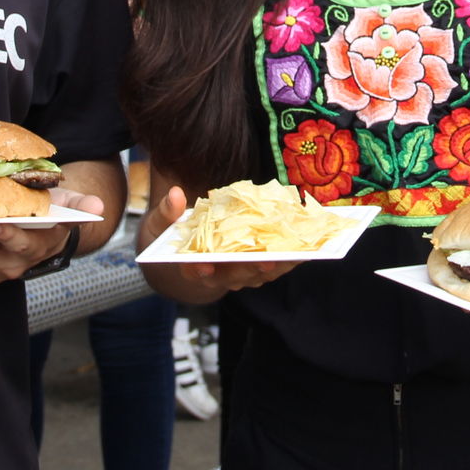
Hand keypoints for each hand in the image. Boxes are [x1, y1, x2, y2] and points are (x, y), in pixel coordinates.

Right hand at [142, 185, 300, 294]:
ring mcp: (238, 274)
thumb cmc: (172, 238)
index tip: (203, 265)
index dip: (199, 271)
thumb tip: (175, 194)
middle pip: (234, 276)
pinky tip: (308, 248)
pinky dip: (290, 259)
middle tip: (264, 262)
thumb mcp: (161, 224)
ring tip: (296, 254)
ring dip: (278, 266)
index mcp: (191, 266)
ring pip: (259, 274)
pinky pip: (274, 266)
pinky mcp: (255, 268)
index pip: (195, 272)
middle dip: (249, 269)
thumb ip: (167, 212)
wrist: (186, 255)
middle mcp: (218, 275)